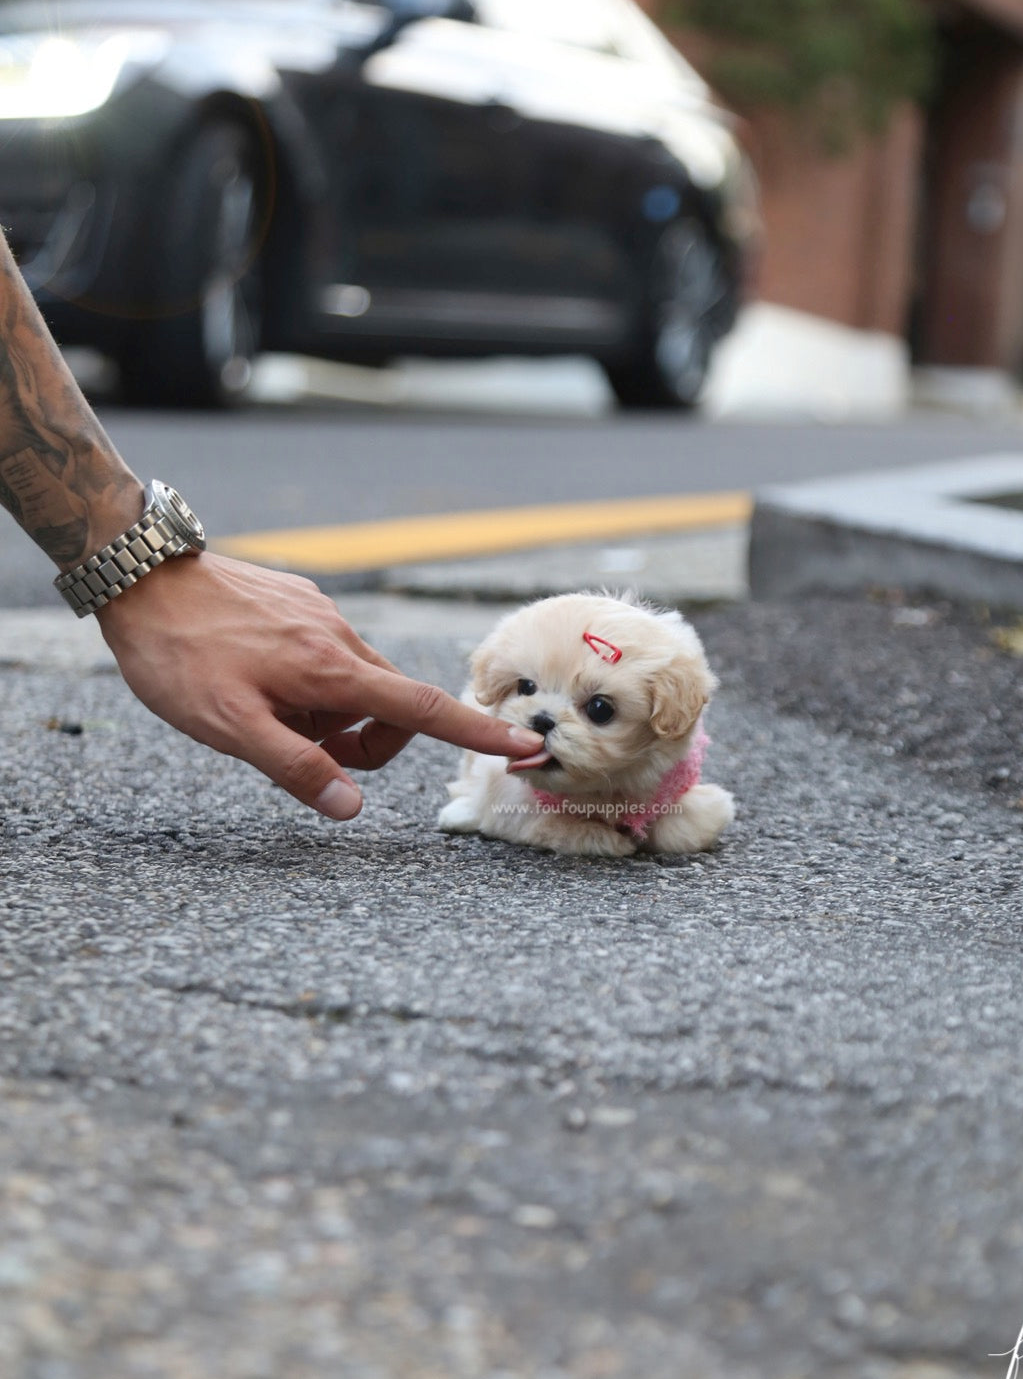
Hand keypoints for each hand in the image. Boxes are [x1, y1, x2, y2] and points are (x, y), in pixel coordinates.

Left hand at [97, 552, 543, 819]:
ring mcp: (321, 617)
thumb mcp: (226, 727)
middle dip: (361, 742)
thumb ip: (294, 767)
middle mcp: (339, 638)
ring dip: (329, 715)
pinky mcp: (301, 604)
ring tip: (262, 713)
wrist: (140, 572)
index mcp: (330, 671)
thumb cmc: (178, 655)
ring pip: (355, 684)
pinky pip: (327, 657)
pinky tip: (255, 680)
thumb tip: (351, 806)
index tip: (527, 748)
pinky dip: (310, 685)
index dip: (478, 733)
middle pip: (389, 706)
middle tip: (298, 754)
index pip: (423, 711)